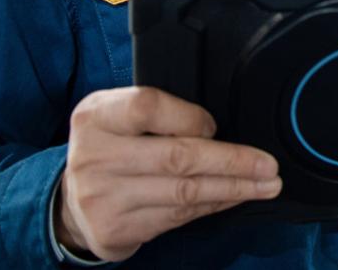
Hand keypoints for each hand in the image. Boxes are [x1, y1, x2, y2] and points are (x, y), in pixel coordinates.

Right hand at [56, 86, 280, 261]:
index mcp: (96, 116)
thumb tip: (215, 124)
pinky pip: (178, 216)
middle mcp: (95, 157)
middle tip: (267, 164)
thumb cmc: (108, 147)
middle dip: (231, 161)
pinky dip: (212, 205)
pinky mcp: (117, 230)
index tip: (215, 126)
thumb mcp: (116, 114)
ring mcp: (104, 197)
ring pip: (184, 192)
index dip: (189, 117)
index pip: (149, 107)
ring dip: (232, 188)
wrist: (71, 203)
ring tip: (265, 184)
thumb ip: (156, 111)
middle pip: (176, 157)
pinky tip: (233, 198)